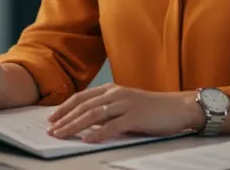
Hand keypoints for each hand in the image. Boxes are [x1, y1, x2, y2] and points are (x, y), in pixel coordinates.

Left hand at [46, 83, 203, 142]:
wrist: (178, 107)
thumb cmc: (153, 109)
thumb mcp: (126, 105)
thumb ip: (108, 110)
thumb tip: (88, 122)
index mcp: (112, 90)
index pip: (82, 98)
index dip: (65, 107)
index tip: (51, 118)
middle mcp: (116, 94)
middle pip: (84, 106)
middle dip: (64, 118)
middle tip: (51, 130)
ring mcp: (126, 105)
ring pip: (93, 115)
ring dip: (74, 126)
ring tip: (61, 134)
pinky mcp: (136, 117)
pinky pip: (112, 126)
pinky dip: (98, 133)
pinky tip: (87, 139)